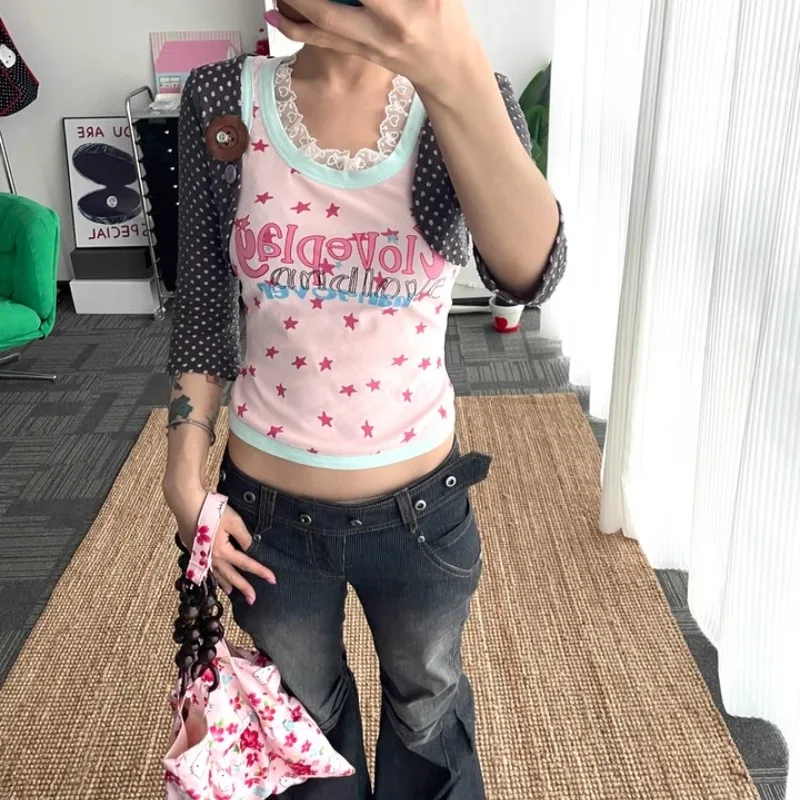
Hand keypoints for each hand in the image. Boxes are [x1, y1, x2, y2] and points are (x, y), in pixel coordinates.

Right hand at [163, 482, 276, 603]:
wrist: (185, 504)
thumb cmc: (211, 510)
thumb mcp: (233, 521)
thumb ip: (244, 537)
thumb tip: (251, 548)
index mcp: (222, 551)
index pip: (246, 564)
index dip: (260, 571)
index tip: (273, 579)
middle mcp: (211, 558)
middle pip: (231, 576)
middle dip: (243, 588)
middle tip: (253, 600)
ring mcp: (201, 556)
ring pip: (216, 575)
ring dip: (226, 584)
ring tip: (233, 593)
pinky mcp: (194, 551)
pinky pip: (206, 569)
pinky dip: (212, 576)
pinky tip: (213, 577)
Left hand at [266, 0, 484, 97]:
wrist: (448, 68)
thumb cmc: (445, 17)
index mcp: (415, 7)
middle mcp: (393, 26)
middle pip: (334, 7)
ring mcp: (375, 45)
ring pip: (325, 22)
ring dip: (294, 2)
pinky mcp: (363, 54)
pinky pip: (325, 40)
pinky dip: (297, 26)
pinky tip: (275, 14)